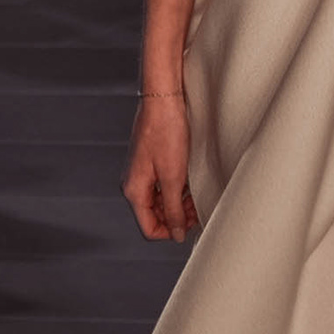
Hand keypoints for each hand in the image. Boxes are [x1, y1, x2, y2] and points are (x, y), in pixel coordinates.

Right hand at [124, 90, 198, 241]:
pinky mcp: (151, 163)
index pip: (150, 228)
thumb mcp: (173, 176)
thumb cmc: (165, 132)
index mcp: (134, 191)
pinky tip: (192, 183)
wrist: (163, 100)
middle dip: (177, 217)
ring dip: (180, 204)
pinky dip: (178, 190)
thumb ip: (174, 209)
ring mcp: (142, 173)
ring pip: (161, 202)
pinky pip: (163, 186)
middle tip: (199, 210)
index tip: (191, 226)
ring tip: (198, 197)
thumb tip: (176, 234)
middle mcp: (135, 184)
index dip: (171, 232)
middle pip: (156, 215)